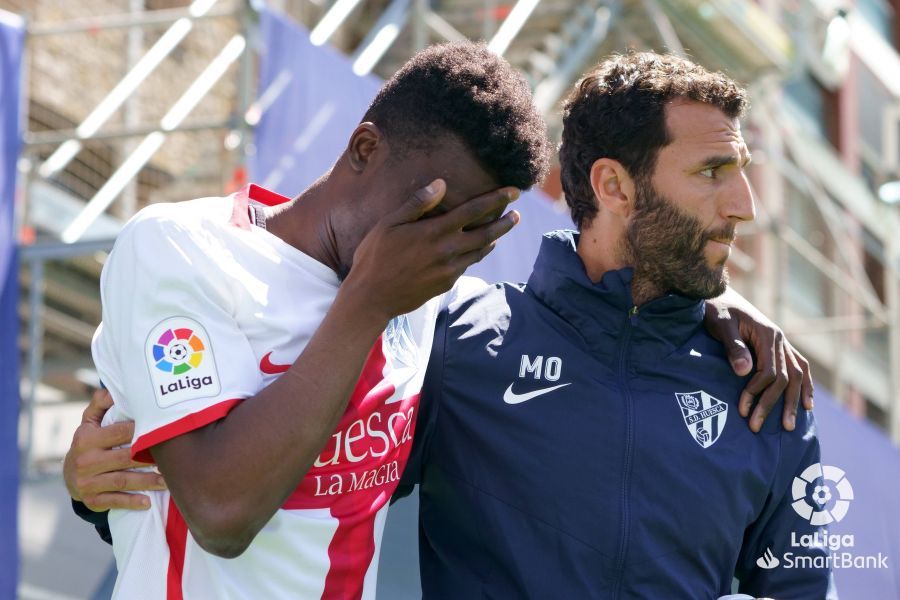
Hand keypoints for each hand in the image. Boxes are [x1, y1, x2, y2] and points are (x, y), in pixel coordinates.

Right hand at [64, 388, 165, 510]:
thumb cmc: (89, 443)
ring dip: (147, 482)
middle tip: (174, 457)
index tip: (164, 429)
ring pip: (123, 481)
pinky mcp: (92, 500)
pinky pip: (114, 501)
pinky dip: (131, 502)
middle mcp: (85, 461)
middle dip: (150, 458)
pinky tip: (148, 502)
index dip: (142, 431)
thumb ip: (100, 405)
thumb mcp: (89, 423)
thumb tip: (111, 390)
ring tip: (168, 480)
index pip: (119, 433)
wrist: (69, 476)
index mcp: (86, 439)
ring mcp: (87, 482)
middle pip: (124, 458)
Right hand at [343, 179, 518, 319]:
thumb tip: (441, 184)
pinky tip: (478, 250)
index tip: (512, 191)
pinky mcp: (446, 283)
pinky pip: (467, 265)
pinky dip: (477, 255)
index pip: (474, 210)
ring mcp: (449, 269)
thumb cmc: (375, 257)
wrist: (372, 297)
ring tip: (502, 229)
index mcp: (435, 231)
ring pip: (480, 251)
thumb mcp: (389, 224)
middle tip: (516, 213)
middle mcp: (447, 250)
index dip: (496, 199)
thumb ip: (417, 203)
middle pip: (486, 233)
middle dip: (505, 222)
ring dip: (494, 239)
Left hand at [704, 289, 813, 432]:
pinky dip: (804, 386)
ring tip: (790, 427)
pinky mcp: (778, 347)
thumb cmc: (716, 310)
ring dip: (793, 402)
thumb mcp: (721, 325)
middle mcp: (781, 340)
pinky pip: (798, 368)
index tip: (743, 409)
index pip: (770, 372)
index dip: (757, 392)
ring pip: (797, 376)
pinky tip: (807, 403)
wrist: (718, 295)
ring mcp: (782, 344)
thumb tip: (745, 372)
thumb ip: (733, 347)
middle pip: (785, 378)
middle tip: (757, 427)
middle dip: (772, 405)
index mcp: (769, 335)